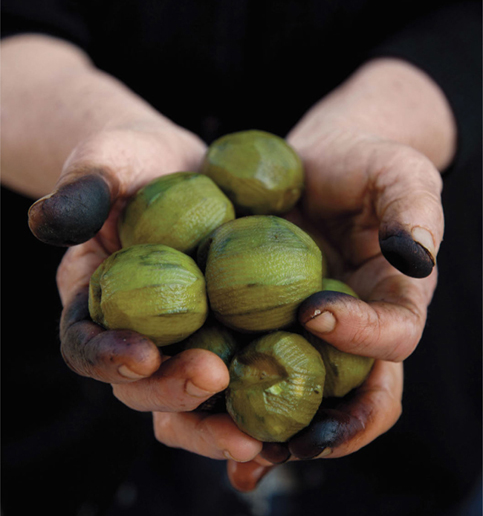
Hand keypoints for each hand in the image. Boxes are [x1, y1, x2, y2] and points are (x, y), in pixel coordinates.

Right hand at [30, 123, 262, 463]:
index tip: (142, 357)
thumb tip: (46, 220)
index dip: (108, 358)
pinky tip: (299, 405)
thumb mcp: (106, 161)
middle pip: (144, 386)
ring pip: (195, 396)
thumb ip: (81, 189)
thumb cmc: (135, 162)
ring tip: (257, 432)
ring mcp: (188, 337)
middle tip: (214, 379)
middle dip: (175, 392)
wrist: (183, 167)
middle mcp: (139, 332)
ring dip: (221, 420)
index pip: (87, 344)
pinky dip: (264, 396)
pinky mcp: (234, 330)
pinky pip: (247, 370)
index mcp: (96, 303)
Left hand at [226, 58, 455, 490]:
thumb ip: (413, 213)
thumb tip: (415, 256)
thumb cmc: (368, 166)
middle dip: (317, 424)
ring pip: (291, 394)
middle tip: (276, 440)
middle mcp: (349, 333)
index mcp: (392, 306)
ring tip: (224, 441)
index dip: (364, 337)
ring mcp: (302, 333)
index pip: (393, 340)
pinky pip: (244, 362)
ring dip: (261, 426)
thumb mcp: (400, 176)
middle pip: (345, 395)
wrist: (319, 164)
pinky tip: (184, 405)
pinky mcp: (260, 322)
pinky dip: (223, 394)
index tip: (317, 311)